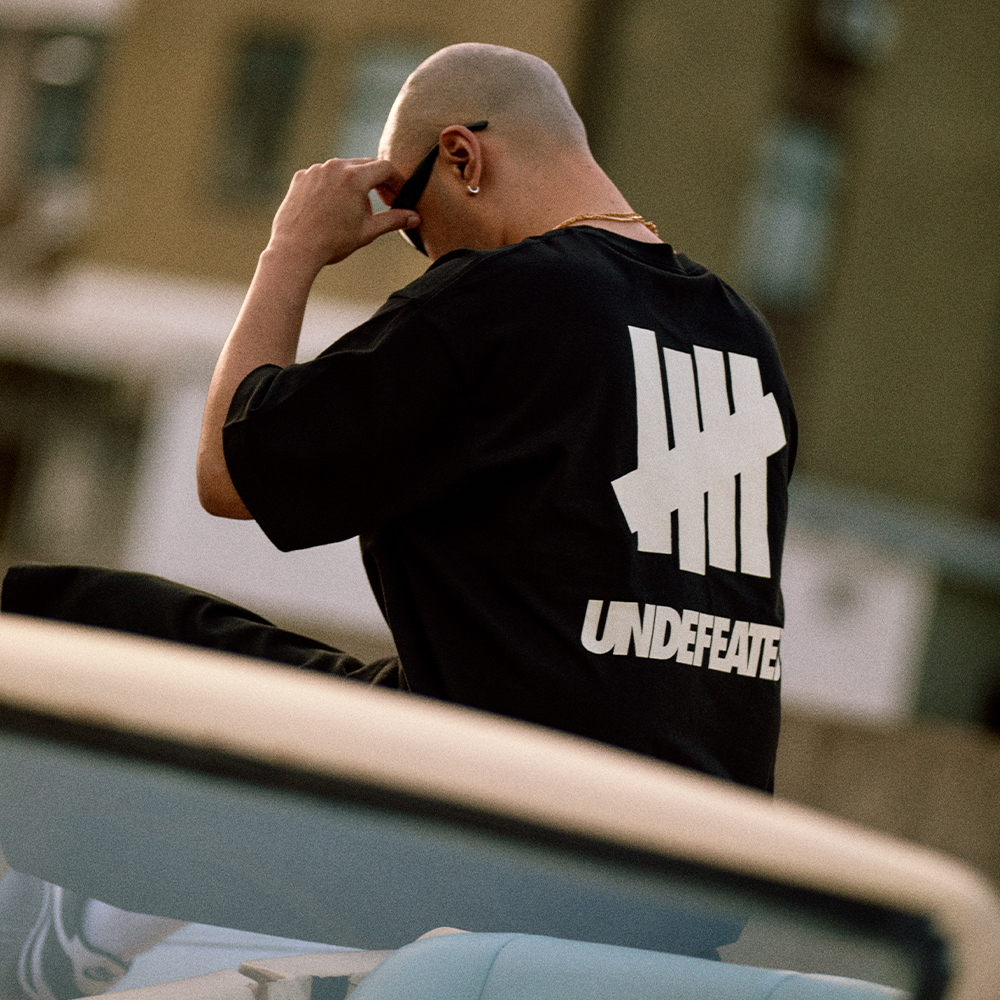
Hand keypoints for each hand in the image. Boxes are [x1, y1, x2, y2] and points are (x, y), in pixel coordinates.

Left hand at [266, 158, 419, 272]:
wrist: (295, 249)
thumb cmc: (333, 242)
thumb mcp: (368, 231)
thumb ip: (393, 220)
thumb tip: (415, 218)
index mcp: (355, 177)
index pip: (385, 168)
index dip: (397, 182)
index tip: (399, 196)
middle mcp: (335, 167)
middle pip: (365, 166)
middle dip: (378, 183)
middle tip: (385, 202)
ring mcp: (315, 170)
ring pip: (343, 170)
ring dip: (355, 185)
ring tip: (355, 211)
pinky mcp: (301, 177)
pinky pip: (323, 176)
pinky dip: (333, 187)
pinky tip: (332, 209)